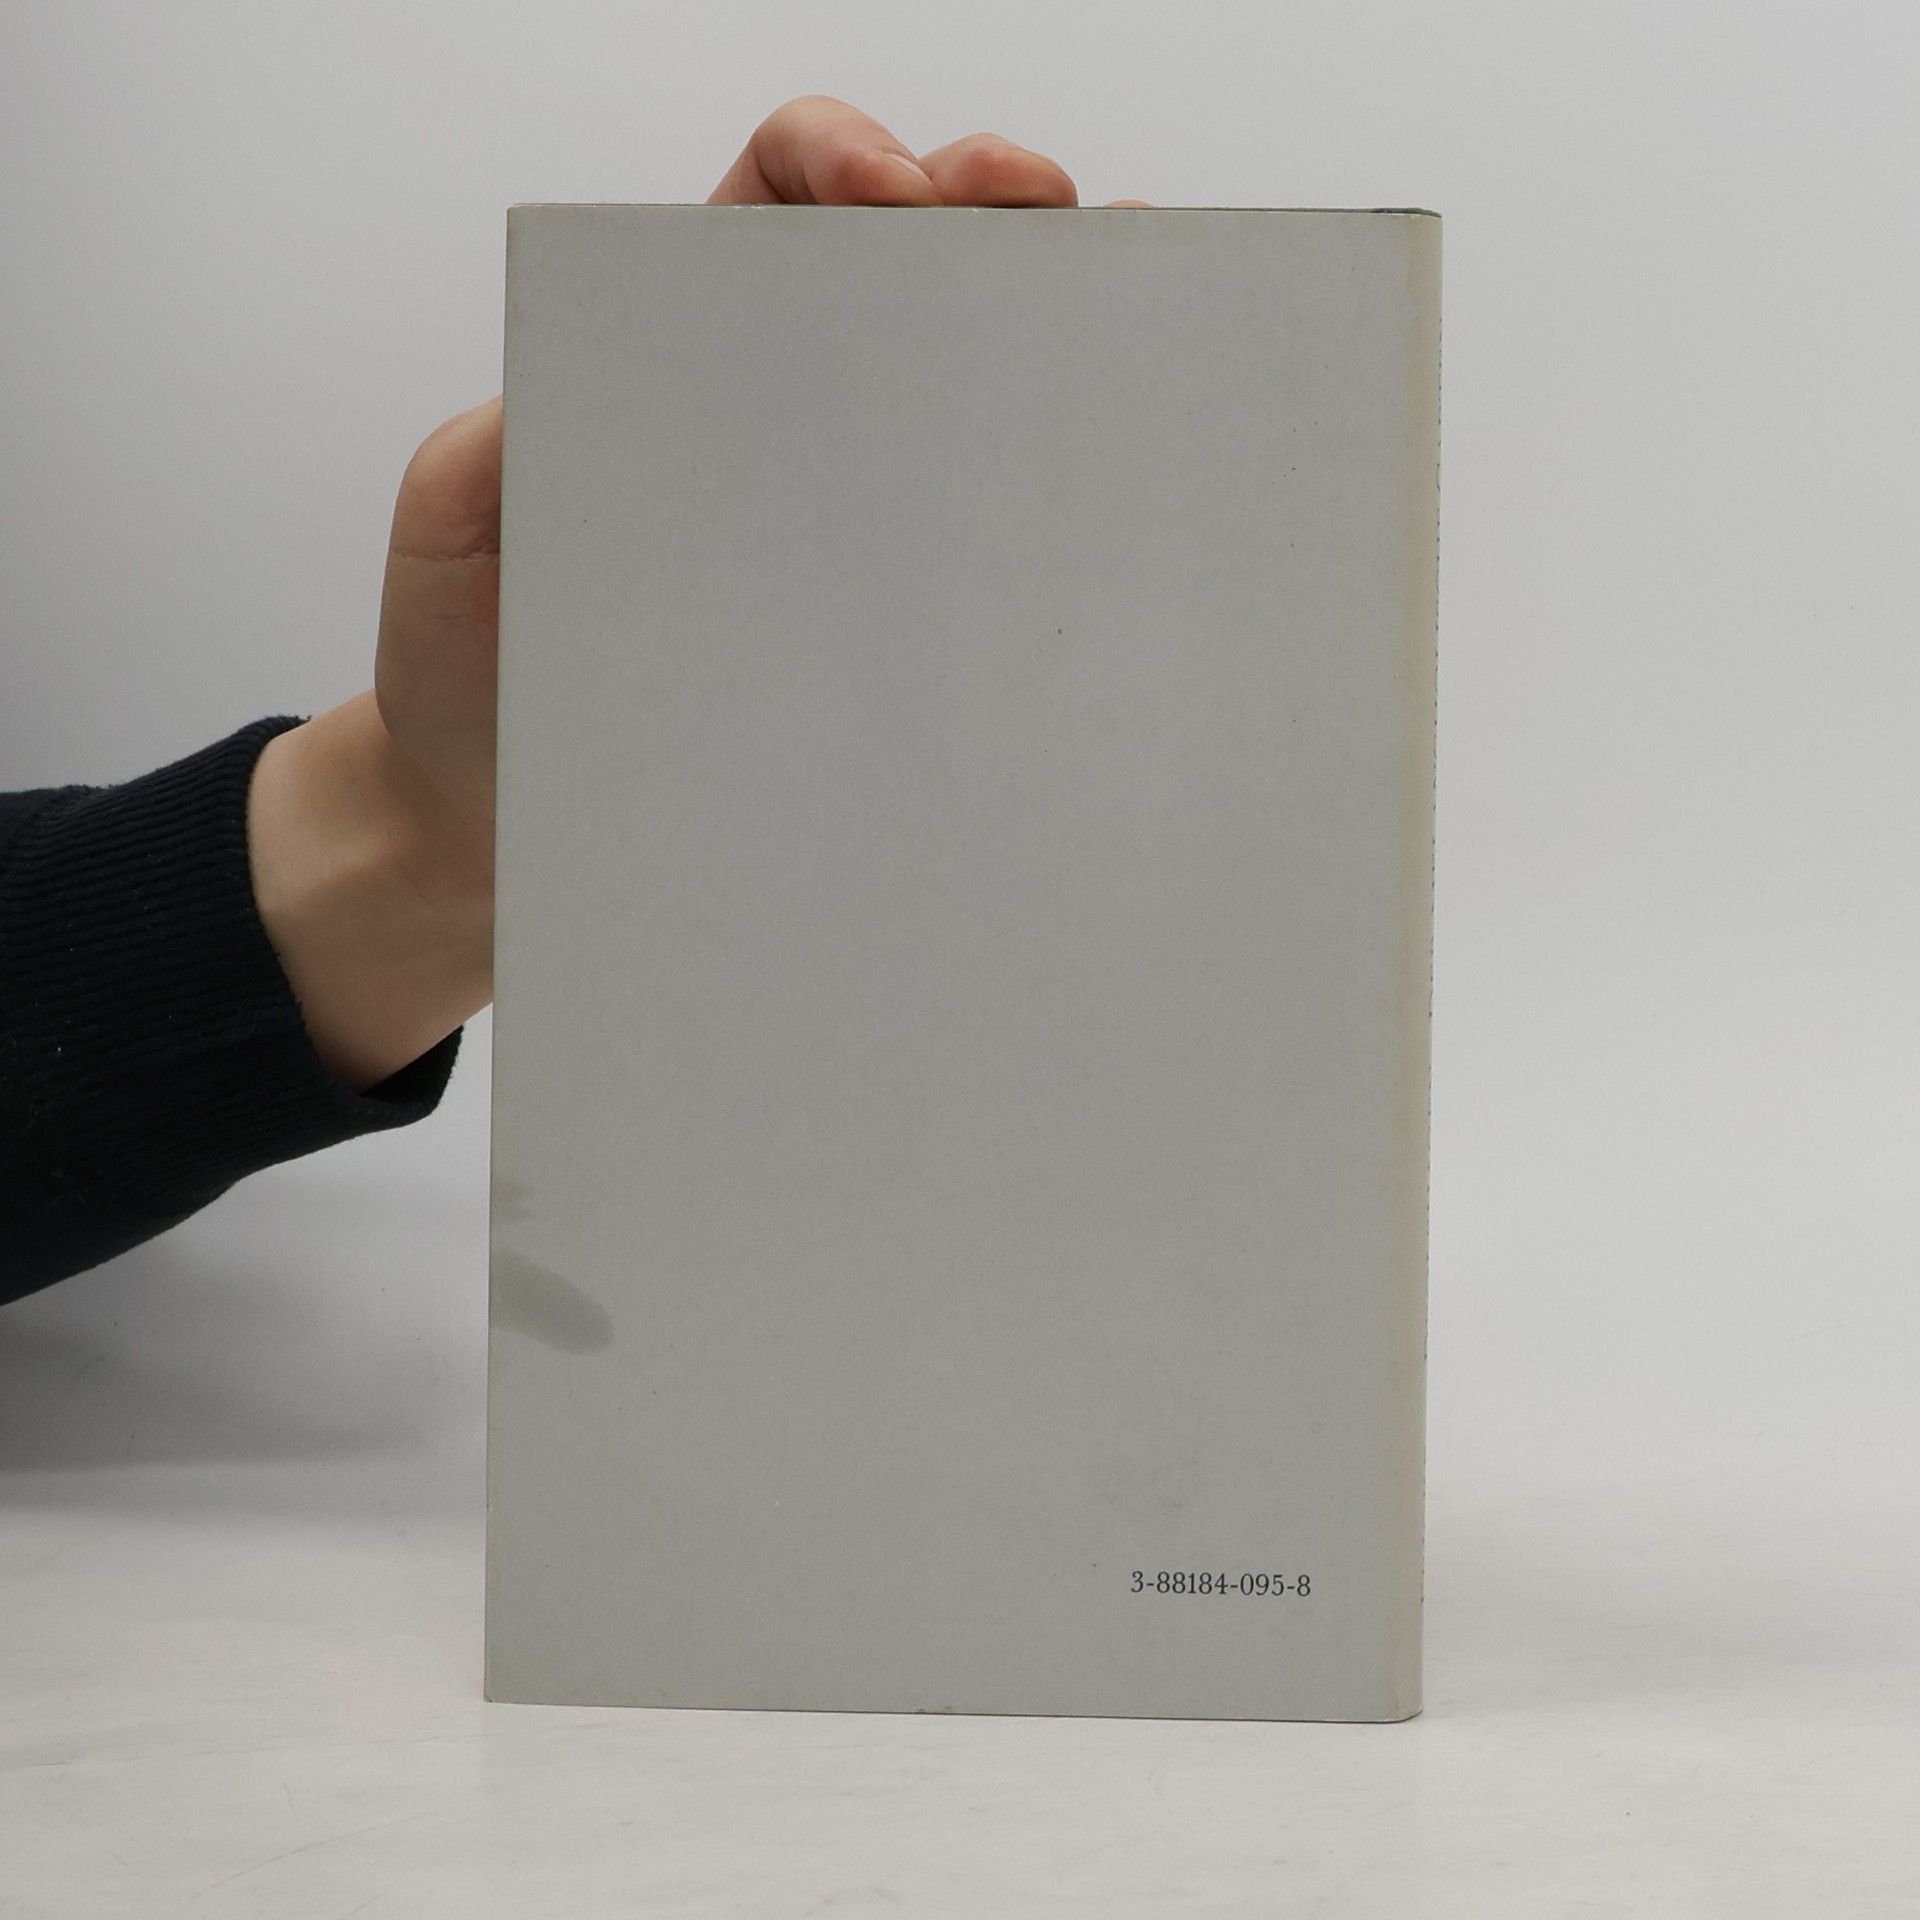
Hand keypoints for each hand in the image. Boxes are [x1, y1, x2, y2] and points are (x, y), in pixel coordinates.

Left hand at [248, 98, 1103, 1089]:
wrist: (503, 834)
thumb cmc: (472, 679)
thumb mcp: (452, 534)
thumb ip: (488, 444)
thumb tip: (570, 397)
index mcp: (676, 352)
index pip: (780, 196)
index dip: (844, 156)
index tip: (884, 190)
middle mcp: (777, 423)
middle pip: (912, 264)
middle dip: (997, 209)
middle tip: (1040, 217)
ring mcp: (842, 526)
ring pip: (969, 391)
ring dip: (1050, 334)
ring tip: (1110, 329)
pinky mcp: (880, 629)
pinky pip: (972, 551)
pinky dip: (1042, 507)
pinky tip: (1086, 503)